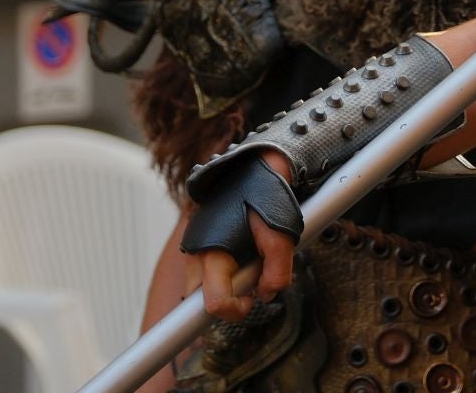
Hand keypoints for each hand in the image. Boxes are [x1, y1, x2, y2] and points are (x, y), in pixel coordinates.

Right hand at [182, 152, 301, 320]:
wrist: (255, 164)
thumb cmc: (268, 196)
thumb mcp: (281, 233)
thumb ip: (277, 271)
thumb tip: (266, 295)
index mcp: (214, 255)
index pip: (213, 304)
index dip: (234, 310)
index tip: (252, 299)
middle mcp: (197, 253)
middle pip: (200, 298)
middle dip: (226, 298)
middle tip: (252, 279)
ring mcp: (194, 245)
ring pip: (201, 284)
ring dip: (225, 282)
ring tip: (250, 260)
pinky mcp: (199, 239)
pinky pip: (205, 267)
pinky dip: (223, 269)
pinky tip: (242, 251)